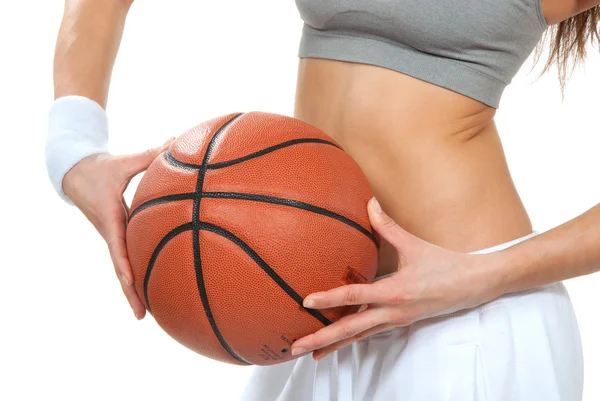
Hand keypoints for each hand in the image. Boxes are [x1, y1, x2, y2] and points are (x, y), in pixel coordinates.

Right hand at [63, 138, 173, 318]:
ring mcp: (113, 236)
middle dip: (131, 291)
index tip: (133, 287)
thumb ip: (151, 155)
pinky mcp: (117, 235)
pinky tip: (153, 283)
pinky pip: (127, 257)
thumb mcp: (123, 162)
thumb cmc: (100, 168)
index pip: (117, 248)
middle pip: (120, 267)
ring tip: (150, 310)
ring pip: (123, 266)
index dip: (125, 269)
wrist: (75, 172)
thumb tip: (177, 141)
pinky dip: (136, 272)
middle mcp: (110, 232)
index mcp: (111, 218)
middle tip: (143, 315)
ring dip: (134, 287)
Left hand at [291, 197, 500, 359]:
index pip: (354, 296)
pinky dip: (350, 339)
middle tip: (295, 348)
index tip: (306, 301)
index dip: (330, 299)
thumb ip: (388, 226)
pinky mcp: (398, 322)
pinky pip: (369, 334)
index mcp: (394, 292)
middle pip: (350, 329)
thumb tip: (369, 203)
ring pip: (357, 336)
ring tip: (309, 352)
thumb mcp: (414, 245)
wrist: (473, 285)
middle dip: (321, 339)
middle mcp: (391, 312)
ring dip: (332, 345)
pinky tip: (336, 342)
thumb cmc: (445, 265)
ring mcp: (395, 321)